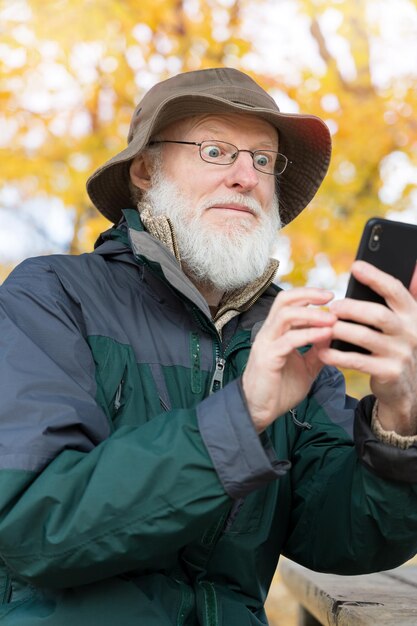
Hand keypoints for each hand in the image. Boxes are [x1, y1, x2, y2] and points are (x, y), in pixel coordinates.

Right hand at [242, 288, 335, 432]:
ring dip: (312, 315)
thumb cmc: (279, 389)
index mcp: (276, 332)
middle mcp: (268, 333)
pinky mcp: (267, 357)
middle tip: (330, 297)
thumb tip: (332, 334)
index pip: (288, 302)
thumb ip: (318, 351)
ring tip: (332, 319)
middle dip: (308, 295)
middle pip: (284, 301)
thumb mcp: (306, 367)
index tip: (330, 296)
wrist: (260, 411)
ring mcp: (266, 344)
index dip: (308, 295)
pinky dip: (309, 335)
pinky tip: (326, 336)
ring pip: (286, 316)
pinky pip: (289, 340)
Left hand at [319, 261, 416, 435]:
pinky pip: (358, 361)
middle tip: (333, 307)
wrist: (408, 388)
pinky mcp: (389, 373)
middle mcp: (410, 333)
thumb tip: (412, 268)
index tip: (356, 267)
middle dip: (352, 308)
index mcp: (413, 315)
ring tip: (324, 327)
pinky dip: (338, 356)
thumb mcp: (404, 325)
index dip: (376, 277)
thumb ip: (399, 302)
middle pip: (379, 314)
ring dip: (341, 330)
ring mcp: (401, 354)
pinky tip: (323, 351)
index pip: (396, 291)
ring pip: (365, 337)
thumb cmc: (396, 348)